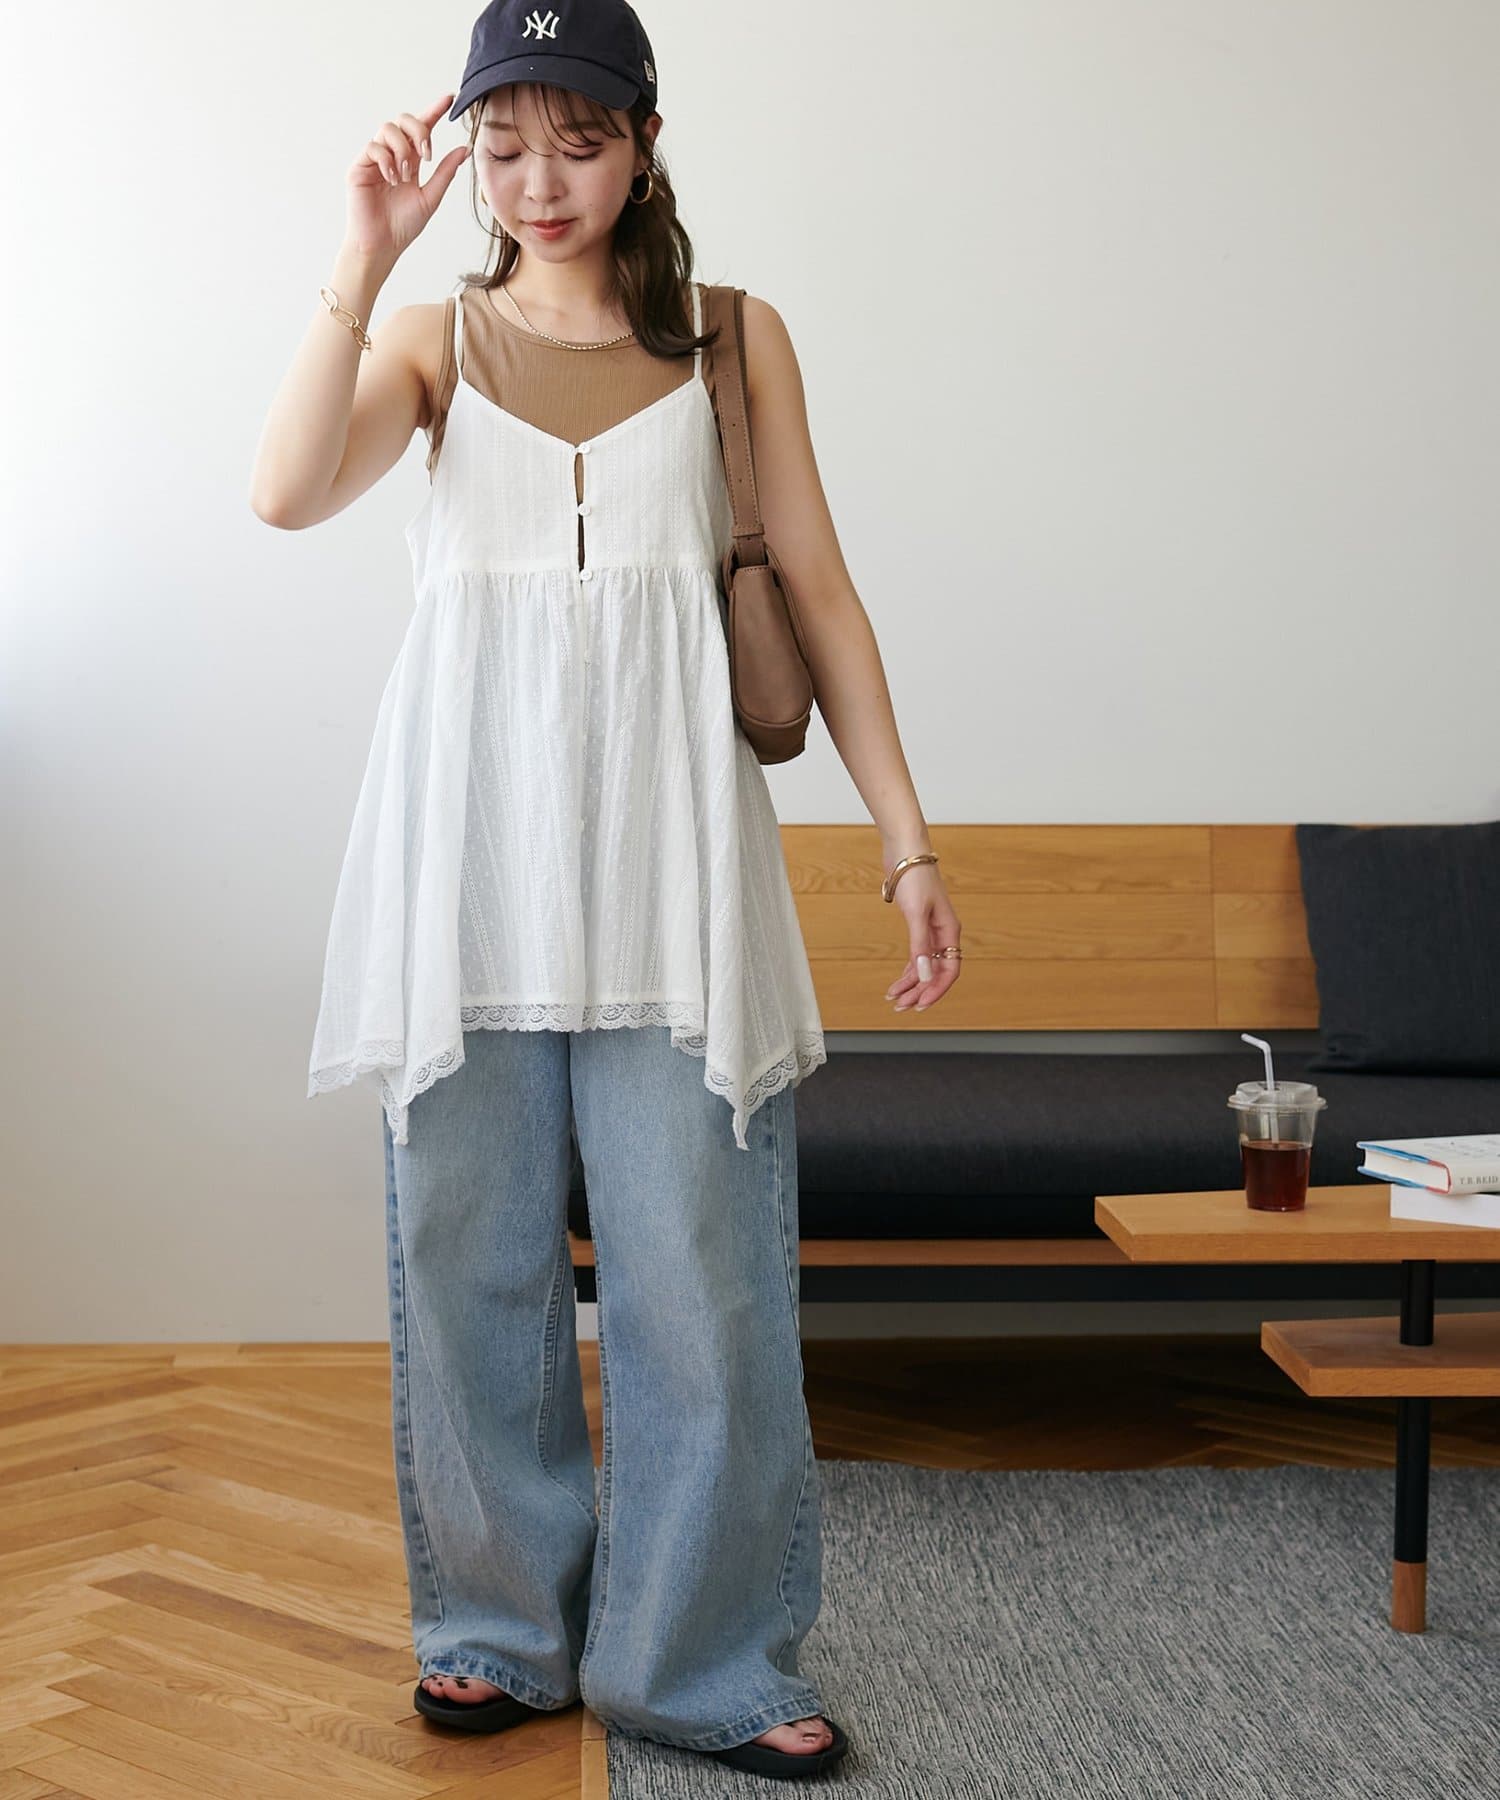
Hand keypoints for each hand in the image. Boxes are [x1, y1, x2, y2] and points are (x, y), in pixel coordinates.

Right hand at [343, 94, 470, 263]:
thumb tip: (464, 149)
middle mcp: (392, 155)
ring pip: (388, 129)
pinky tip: (393, 180)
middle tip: (426, 154)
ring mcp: (374, 159)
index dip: (434, 111)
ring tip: (406, 176)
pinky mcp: (359, 166)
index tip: (450, 98)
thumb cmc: (403, 226)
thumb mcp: (431, 198)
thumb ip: (444, 173)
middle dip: (418, 130)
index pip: (422, 128)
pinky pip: (373, 147)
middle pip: (403, 120)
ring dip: (402, 150)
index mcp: (410, 160)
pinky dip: (387, 160)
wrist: (382, 246)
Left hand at [883, 862, 962, 1013]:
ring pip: (924, 966)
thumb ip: (919, 945)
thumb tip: (924, 974)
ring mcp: (930, 929)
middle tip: (902, 1006)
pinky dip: (907, 969)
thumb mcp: (916, 914)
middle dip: (920, 991)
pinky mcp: (916, 924)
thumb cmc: (914, 877)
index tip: (921, 1005)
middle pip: (935, 972)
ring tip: (895, 998)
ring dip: (911, 984)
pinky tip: (897, 981)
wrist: (905, 851)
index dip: (936, 990)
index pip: (949, 970)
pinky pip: (916, 955)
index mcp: (949, 931)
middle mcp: (942, 933)